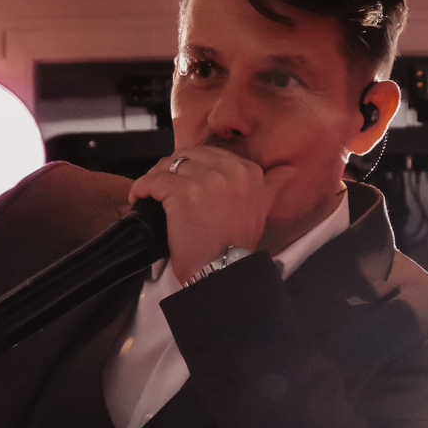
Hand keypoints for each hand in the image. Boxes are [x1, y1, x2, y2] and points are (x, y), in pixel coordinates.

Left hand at [129, 146, 270, 283]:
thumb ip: (272, 186)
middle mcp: (230, 170)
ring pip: (167, 166)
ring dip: (154, 179)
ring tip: (149, 194)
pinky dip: (141, 189)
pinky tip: (139, 199)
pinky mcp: (182, 193)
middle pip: (186, 156)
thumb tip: (288, 170)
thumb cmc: (236, 247)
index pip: (208, 154)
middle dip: (170, 170)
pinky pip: (152, 181)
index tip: (181, 182)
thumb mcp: (262, 211)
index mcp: (249, 171)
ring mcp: (205, 180)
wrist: (223, 272)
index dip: (190, 167)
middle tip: (160, 189)